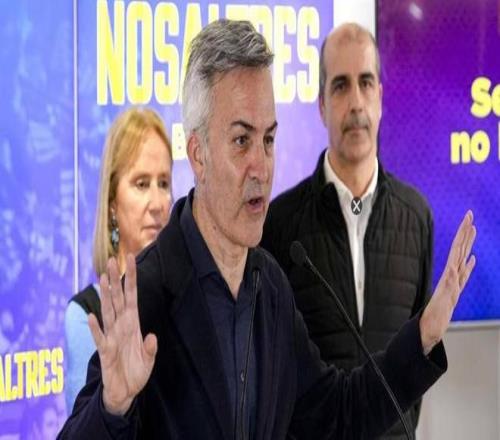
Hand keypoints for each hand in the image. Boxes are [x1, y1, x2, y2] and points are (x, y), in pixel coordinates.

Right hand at [88, 254, 157, 414]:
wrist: (125, 392)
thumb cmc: (136, 373)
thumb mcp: (149, 360)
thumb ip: (150, 348)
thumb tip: (151, 336)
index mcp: (133, 323)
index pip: (131, 296)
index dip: (131, 279)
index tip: (130, 259)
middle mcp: (121, 326)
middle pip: (117, 298)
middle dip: (116, 280)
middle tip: (112, 261)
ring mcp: (112, 337)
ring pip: (108, 311)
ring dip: (105, 295)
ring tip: (103, 278)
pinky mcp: (105, 352)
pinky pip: (100, 338)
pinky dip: (96, 328)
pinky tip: (91, 316)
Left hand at [420, 211, 475, 353]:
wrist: (428, 330)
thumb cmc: (433, 320)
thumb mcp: (443, 302)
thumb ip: (449, 287)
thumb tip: (453, 272)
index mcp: (449, 276)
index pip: (458, 249)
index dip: (463, 233)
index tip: (469, 218)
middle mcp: (451, 276)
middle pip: (460, 248)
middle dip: (465, 231)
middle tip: (470, 215)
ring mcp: (453, 282)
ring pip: (462, 258)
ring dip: (467, 243)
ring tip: (472, 229)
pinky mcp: (455, 291)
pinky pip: (464, 274)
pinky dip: (469, 265)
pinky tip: (472, 258)